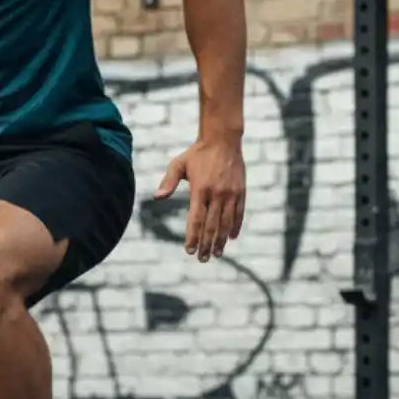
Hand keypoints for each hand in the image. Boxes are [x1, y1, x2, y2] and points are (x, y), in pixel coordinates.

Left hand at [155, 138, 245, 261]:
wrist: (223, 139)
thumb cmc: (197, 153)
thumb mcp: (178, 164)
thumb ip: (168, 182)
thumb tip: (157, 197)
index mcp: (200, 190)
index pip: (195, 219)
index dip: (192, 237)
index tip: (189, 251)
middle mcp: (217, 194)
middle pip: (211, 226)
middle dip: (206, 245)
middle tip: (202, 259)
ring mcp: (230, 194)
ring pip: (226, 223)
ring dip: (221, 241)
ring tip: (216, 254)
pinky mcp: (241, 192)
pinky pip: (239, 213)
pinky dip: (235, 227)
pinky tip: (231, 238)